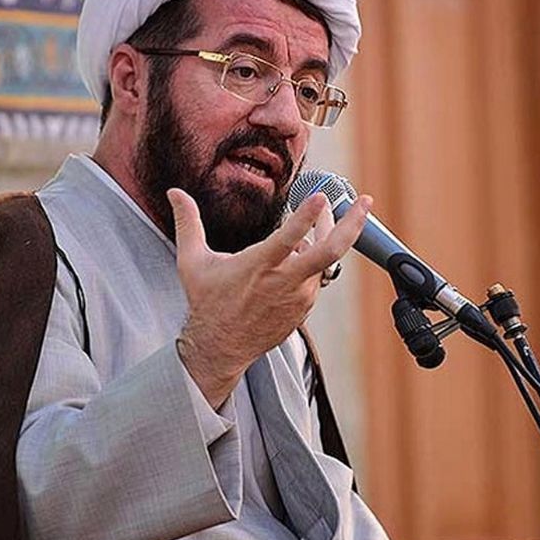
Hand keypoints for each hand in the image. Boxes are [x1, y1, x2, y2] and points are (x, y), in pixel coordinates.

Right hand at [168, 187, 371, 407]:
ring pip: (324, 260)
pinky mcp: (304, 308)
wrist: (220, 347)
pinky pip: (316, 278)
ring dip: (327, 236)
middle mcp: (284, 282)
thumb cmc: (207, 302)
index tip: (320, 195)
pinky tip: (305, 249)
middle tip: (365, 202)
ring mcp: (298, 297)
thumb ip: (187, 222)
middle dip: (352, 224)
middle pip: (329, 252)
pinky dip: (314, 260)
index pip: (288, 238)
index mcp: (258, 266)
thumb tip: (174, 192)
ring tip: (325, 216)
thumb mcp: (191, 261)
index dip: (306, 216)